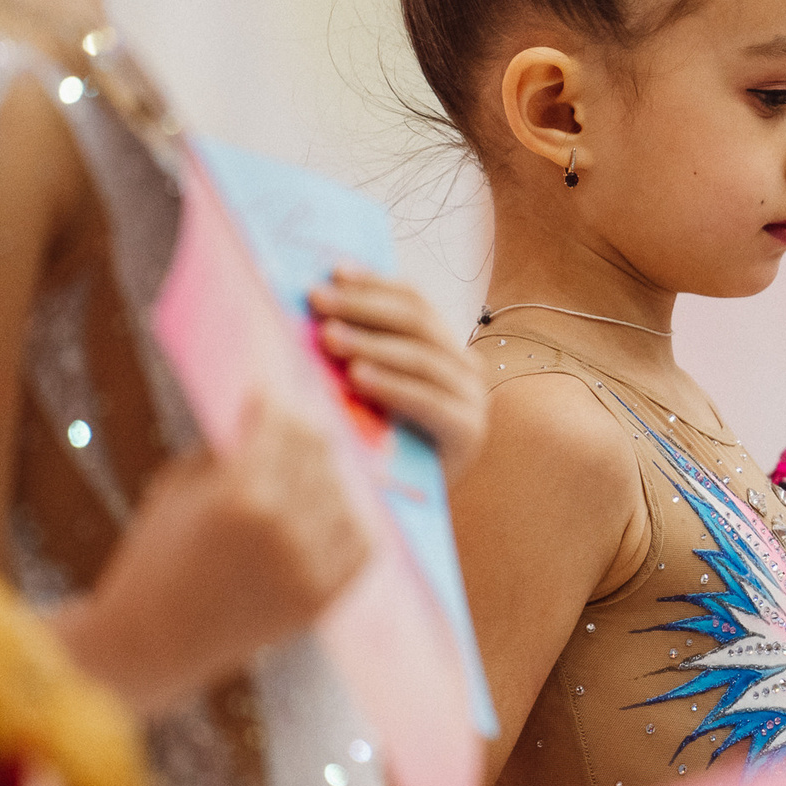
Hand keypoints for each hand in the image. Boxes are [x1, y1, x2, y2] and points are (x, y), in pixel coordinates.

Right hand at [61, 397, 371, 710]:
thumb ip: (225, 448)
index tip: (270, 395)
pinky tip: (331, 510)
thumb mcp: (176, 489)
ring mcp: (310, 565)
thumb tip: (266, 410)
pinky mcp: (324, 597)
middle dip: (302, 433)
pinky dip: (351, 521)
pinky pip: (362, 542)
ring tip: (307, 471)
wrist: (152, 642)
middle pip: (319, 452)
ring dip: (327, 476)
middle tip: (295, 425)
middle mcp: (285, 527)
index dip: (276, 404)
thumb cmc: (153, 558)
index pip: (280, 425)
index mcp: (242, 494)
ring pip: (345, 492)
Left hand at [308, 269, 487, 480]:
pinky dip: (391, 385)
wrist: (402, 513)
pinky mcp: (469, 433)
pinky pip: (428, 400)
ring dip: (371, 343)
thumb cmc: (375, 445)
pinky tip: (357, 377)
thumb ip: (358, 349)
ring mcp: (474, 400)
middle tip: (317, 301)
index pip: (414, 301)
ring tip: (328, 338)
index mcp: (446, 347)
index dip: (375, 282)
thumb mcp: (367, 389)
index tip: (332, 272)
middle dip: (364, 307)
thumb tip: (311, 299)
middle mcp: (468, 368)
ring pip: (421, 357)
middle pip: (417, 322)